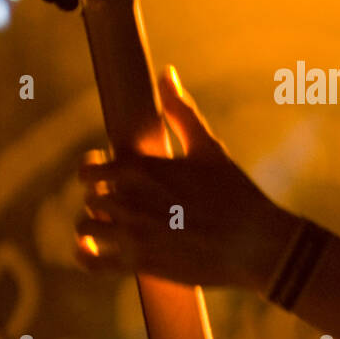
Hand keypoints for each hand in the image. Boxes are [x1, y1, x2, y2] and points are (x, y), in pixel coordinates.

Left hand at [74, 66, 300, 288]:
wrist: (255, 244)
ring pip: (86, 227)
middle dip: (101, 198)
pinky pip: (91, 263)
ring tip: (111, 226)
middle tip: (118, 201)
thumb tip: (166, 73)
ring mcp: (132, 235)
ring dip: (94, 225)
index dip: (93, 171)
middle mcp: (130, 200)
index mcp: (142, 169)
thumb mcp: (209, 148)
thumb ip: (181, 112)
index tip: (103, 172)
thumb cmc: (236, 193)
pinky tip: (91, 251)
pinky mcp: (139, 265)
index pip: (92, 169)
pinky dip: (84, 256)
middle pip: (91, 198)